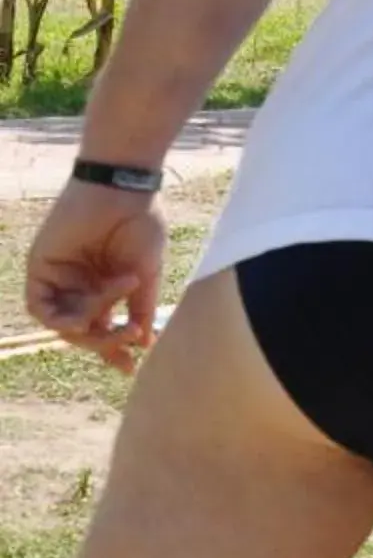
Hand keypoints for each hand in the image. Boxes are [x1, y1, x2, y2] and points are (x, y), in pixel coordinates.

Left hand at [23, 182, 167, 373]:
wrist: (123, 189)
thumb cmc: (141, 223)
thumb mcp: (146, 271)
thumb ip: (140, 306)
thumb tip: (144, 339)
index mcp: (105, 286)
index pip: (104, 326)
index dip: (114, 348)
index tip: (129, 368)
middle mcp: (79, 286)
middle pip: (82, 330)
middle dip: (105, 341)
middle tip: (129, 338)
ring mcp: (59, 279)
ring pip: (63, 324)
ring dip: (90, 327)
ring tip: (117, 313)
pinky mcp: (40, 270)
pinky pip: (41, 308)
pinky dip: (64, 317)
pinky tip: (89, 311)